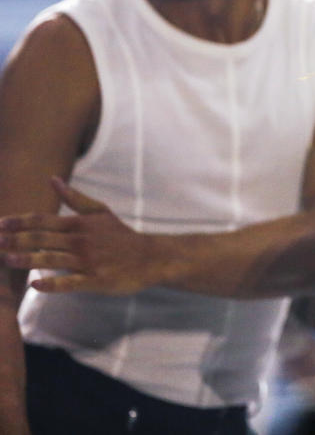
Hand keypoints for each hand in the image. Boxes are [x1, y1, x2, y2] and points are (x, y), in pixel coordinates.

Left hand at [0, 178, 153, 294]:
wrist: (150, 257)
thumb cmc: (120, 235)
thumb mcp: (100, 212)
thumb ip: (74, 198)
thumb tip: (53, 180)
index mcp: (80, 224)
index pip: (44, 221)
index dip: (20, 222)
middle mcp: (82, 241)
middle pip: (43, 239)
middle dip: (16, 239)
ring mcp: (88, 261)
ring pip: (52, 259)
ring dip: (27, 259)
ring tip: (6, 259)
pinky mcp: (96, 280)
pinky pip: (71, 283)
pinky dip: (53, 284)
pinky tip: (35, 284)